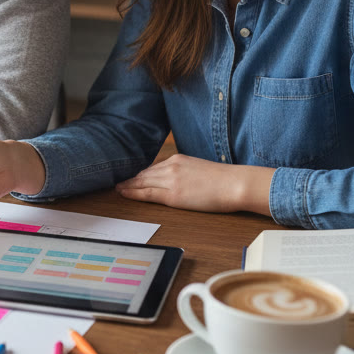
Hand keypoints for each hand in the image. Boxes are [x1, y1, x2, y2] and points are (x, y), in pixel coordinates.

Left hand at [115, 154, 272, 214]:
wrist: (234, 184)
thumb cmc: (223, 180)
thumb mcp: (198, 169)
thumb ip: (183, 172)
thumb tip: (176, 181)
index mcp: (178, 159)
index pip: (153, 168)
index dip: (140, 175)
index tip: (130, 177)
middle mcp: (171, 167)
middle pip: (144, 174)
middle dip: (130, 179)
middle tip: (118, 183)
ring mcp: (170, 180)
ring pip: (142, 182)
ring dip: (128, 186)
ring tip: (118, 189)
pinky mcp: (172, 194)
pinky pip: (147, 193)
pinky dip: (133, 193)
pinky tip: (124, 193)